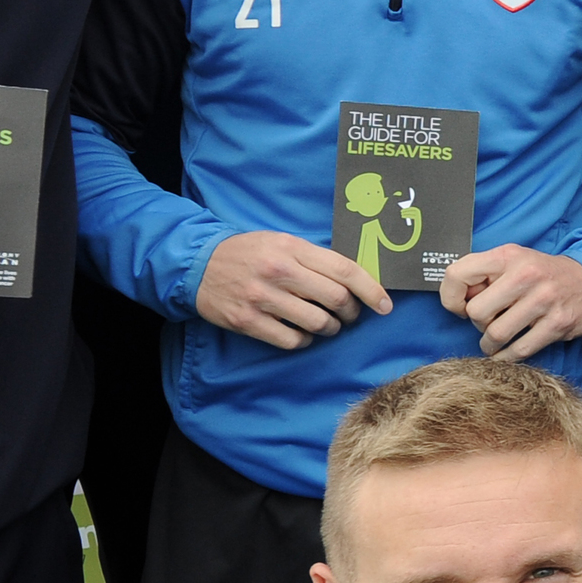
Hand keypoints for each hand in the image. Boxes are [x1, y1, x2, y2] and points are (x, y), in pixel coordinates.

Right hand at [198, 230, 393, 347]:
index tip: (385, 305)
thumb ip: (315, 258)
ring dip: (330, 328)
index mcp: (292, 248)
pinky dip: (304, 340)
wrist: (197, 264)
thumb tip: (356, 280)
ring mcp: (262, 298)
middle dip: (352, 312)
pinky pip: (293, 340)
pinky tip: (300, 332)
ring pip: (319, 323)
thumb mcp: (282, 242)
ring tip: (326, 324)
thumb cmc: (249, 253)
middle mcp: (280, 272)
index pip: (345, 270)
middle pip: (337, 299)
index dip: (372, 290)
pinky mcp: (248, 321)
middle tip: (349, 315)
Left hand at [440, 245, 581, 359]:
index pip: (456, 275)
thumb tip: (457, 302)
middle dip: (477, 323)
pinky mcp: (558, 323)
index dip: (451, 297)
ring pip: (496, 334)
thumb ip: (483, 275)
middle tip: (489, 321)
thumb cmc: (543, 274)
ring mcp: (544, 300)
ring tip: (495, 340)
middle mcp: (526, 275)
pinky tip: (506, 352)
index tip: (462, 306)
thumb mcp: (512, 261)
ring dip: (490, 343)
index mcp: (507, 256)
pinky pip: (520, 350)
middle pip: (476, 312)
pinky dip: (507, 356)